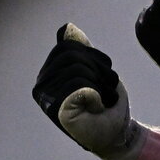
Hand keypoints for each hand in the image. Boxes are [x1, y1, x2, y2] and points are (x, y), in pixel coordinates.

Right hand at [32, 23, 145, 159]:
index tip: (100, 76)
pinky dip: (96, 96)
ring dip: (100, 83)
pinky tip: (95, 109)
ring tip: (99, 100)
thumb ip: (80, 49)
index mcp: (48, 74)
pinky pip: (81, 87)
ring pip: (78, 70)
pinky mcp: (59, 113)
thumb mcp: (95, 69)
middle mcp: (42, 87)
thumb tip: (67, 28)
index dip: (93, 58)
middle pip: (73, 56)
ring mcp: (48, 101)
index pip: (68, 46)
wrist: (117, 132)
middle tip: (101, 90)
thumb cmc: (106, 102)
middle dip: (97, 70)